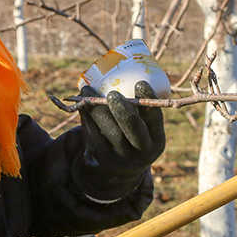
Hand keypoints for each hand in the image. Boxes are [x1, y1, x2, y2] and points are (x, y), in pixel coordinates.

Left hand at [75, 81, 165, 200]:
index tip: (140, 82)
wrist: (122, 169)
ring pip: (109, 131)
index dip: (148, 100)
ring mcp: (121, 156)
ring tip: (87, 89)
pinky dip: (86, 116)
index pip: (155, 118)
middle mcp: (141, 151)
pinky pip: (93, 135)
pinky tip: (81, 102)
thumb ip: (140, 109)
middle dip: (122, 109)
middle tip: (113, 94)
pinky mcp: (102, 157)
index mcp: (156, 141)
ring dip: (96, 108)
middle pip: (132, 128)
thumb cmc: (135, 136)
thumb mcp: (146, 129)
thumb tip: (126, 67)